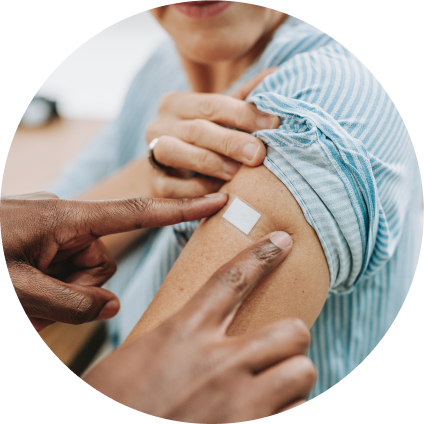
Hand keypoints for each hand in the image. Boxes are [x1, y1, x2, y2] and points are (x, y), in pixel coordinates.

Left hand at [1, 191, 226, 330]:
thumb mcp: (18, 289)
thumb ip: (72, 302)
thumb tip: (108, 306)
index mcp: (65, 217)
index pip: (137, 212)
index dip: (181, 209)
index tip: (217, 199)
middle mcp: (63, 219)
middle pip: (101, 260)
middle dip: (77, 287)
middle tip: (36, 300)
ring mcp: (50, 230)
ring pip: (81, 271)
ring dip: (58, 292)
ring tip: (22, 297)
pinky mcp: (40, 239)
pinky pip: (62, 268)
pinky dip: (47, 288)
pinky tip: (23, 292)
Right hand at [84, 231, 315, 421]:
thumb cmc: (117, 402)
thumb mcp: (139, 357)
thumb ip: (176, 338)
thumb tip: (201, 331)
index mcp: (185, 334)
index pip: (232, 279)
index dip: (261, 255)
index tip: (282, 241)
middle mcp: (219, 363)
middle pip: (290, 330)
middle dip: (292, 338)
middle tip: (278, 349)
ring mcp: (240, 402)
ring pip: (301, 372)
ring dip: (291, 379)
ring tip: (272, 387)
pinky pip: (298, 412)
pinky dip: (289, 410)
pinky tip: (268, 413)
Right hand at [145, 68, 279, 197]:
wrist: (170, 172)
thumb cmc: (202, 141)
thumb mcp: (220, 119)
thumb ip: (243, 99)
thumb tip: (276, 74)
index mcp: (176, 104)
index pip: (212, 104)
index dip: (243, 114)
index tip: (273, 124)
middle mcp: (158, 125)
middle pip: (196, 129)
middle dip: (230, 142)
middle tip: (259, 154)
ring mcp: (151, 154)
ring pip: (174, 152)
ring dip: (210, 162)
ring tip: (237, 173)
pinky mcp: (153, 183)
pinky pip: (172, 187)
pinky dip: (197, 190)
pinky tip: (220, 194)